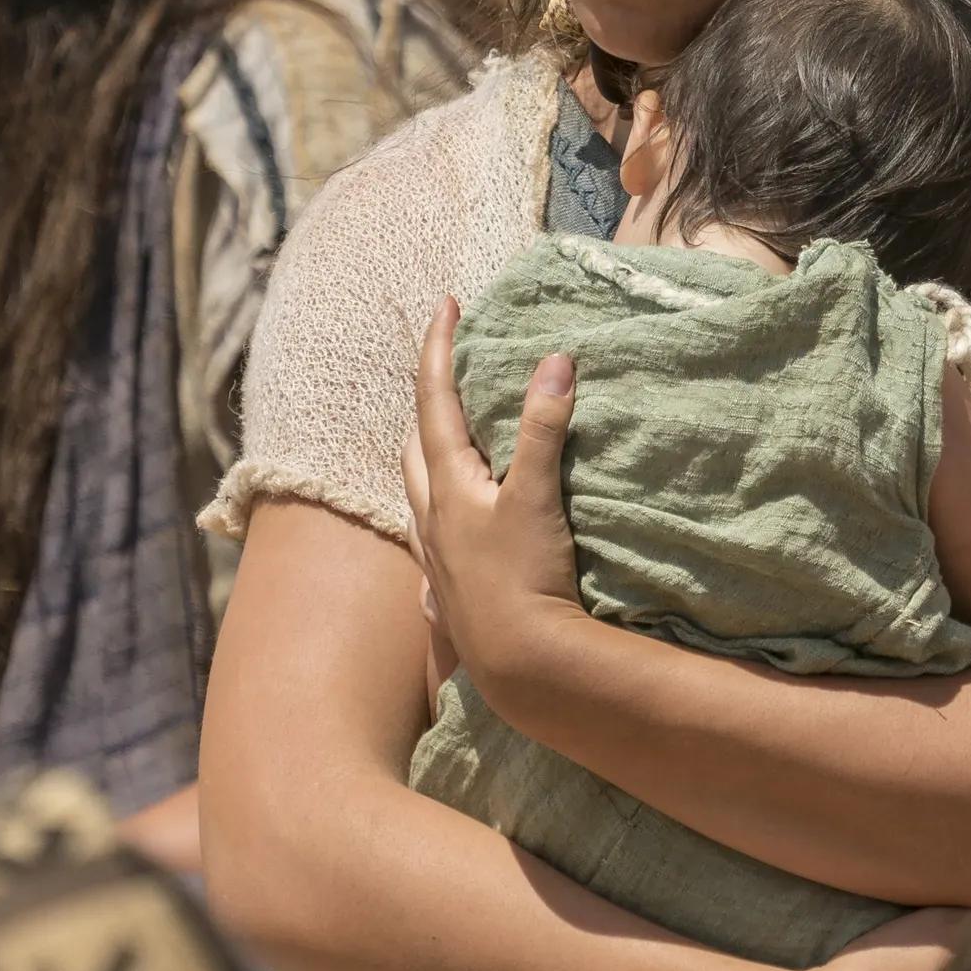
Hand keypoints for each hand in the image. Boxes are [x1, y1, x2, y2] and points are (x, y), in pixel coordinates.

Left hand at [400, 299, 585, 696]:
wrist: (519, 665)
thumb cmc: (524, 577)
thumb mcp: (536, 496)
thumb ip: (544, 429)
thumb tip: (555, 361)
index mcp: (447, 484)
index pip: (434, 400)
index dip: (439, 349)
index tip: (446, 306)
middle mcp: (431, 517)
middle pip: (416, 446)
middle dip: (429, 404)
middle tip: (448, 376)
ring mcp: (436, 558)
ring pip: (420, 495)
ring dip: (430, 461)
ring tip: (452, 447)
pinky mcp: (450, 593)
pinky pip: (433, 543)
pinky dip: (440, 519)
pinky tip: (452, 534)